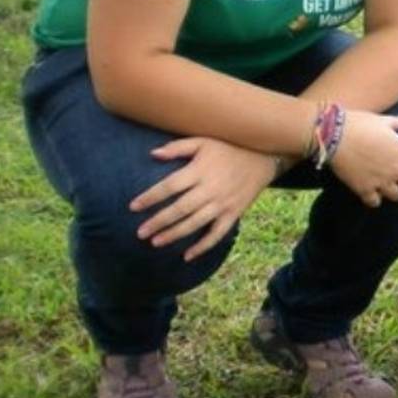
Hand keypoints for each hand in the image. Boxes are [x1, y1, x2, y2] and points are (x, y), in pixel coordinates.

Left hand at [130, 137, 277, 260]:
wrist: (264, 157)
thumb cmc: (229, 147)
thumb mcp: (204, 141)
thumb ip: (178, 147)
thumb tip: (152, 154)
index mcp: (200, 171)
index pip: (169, 186)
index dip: (150, 197)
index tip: (133, 207)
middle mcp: (210, 189)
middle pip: (180, 209)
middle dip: (158, 222)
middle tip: (140, 233)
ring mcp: (223, 203)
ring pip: (195, 223)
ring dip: (175, 234)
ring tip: (156, 242)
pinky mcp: (234, 213)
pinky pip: (217, 233)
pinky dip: (203, 246)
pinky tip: (188, 256)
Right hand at [328, 110, 397, 206]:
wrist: (334, 136)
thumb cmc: (358, 124)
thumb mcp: (380, 121)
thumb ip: (395, 123)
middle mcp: (396, 168)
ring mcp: (382, 180)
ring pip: (397, 196)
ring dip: (396, 195)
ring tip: (394, 194)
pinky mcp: (365, 189)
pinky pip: (375, 202)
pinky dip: (375, 200)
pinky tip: (373, 198)